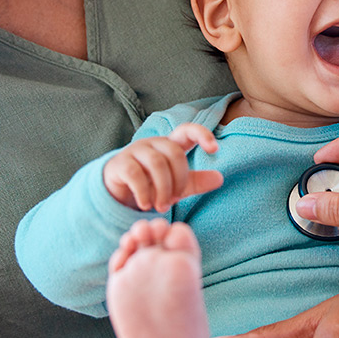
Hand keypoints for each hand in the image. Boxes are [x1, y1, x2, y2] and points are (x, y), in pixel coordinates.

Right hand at [101, 123, 222, 210]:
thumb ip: (196, 181)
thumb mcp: (177, 185)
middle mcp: (153, 143)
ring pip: (156, 163)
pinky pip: (136, 174)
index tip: (214, 149)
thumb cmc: (151, 185)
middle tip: (174, 199)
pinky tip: (146, 205)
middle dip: (178, 179)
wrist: (118, 193)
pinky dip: (144, 193)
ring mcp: (135, 151)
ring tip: (162, 207)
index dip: (202, 134)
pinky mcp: (120, 163)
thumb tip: (220, 178)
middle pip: (174, 153)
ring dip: (163, 189)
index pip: (187, 130)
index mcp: (169, 145)